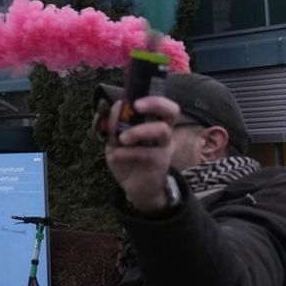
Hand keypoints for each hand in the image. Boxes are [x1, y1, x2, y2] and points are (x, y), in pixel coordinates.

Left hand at [103, 94, 179, 211]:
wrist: (134, 188)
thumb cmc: (126, 158)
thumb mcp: (113, 140)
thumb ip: (113, 124)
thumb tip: (117, 105)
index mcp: (152, 122)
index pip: (160, 103)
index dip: (151, 97)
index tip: (133, 99)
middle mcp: (163, 132)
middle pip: (172, 110)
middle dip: (155, 104)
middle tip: (136, 107)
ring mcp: (163, 146)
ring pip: (162, 130)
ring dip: (138, 131)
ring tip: (121, 139)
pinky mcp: (160, 162)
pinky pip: (146, 152)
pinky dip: (126, 153)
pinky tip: (115, 157)